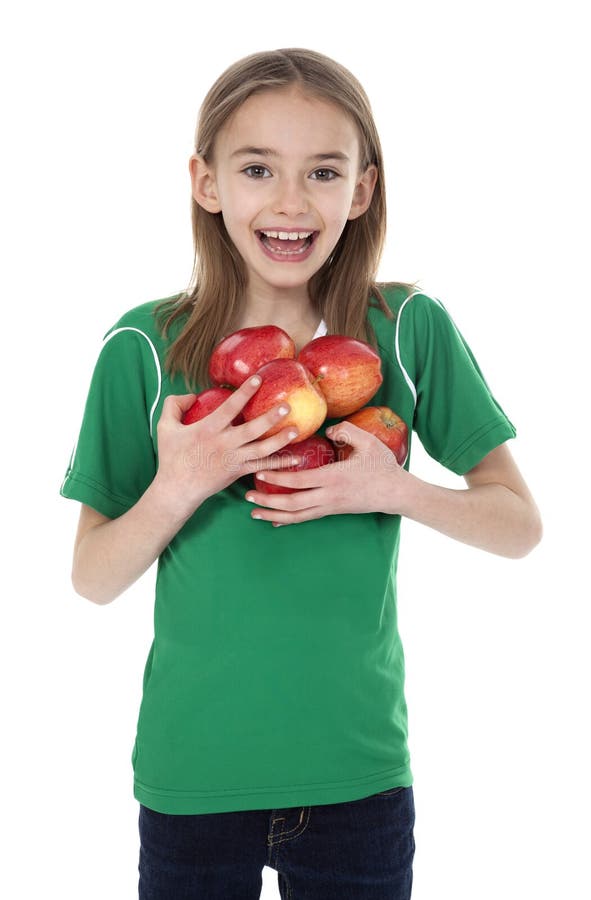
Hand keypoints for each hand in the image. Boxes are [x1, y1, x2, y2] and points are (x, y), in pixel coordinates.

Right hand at [153, 376, 302, 518]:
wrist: (177, 489)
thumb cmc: (172, 457)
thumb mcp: (165, 427)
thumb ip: (175, 405)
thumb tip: (192, 395)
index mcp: (208, 429)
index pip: (230, 408)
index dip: (245, 393)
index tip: (258, 379)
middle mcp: (224, 444)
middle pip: (252, 429)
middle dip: (270, 418)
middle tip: (287, 406)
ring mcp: (233, 459)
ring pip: (261, 450)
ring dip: (280, 440)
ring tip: (296, 429)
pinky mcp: (238, 472)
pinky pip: (262, 467)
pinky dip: (279, 464)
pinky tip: (296, 459)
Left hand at [245, 421, 410, 524]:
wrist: (396, 493)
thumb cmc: (383, 466)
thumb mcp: (368, 442)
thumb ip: (347, 431)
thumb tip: (328, 430)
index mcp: (334, 478)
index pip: (299, 482)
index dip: (277, 479)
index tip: (259, 472)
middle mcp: (329, 496)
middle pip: (292, 504)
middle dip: (268, 501)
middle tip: (248, 494)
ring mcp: (330, 506)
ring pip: (297, 516)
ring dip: (273, 514)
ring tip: (254, 512)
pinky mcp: (332, 511)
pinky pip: (306, 518)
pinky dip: (288, 520)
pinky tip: (275, 520)